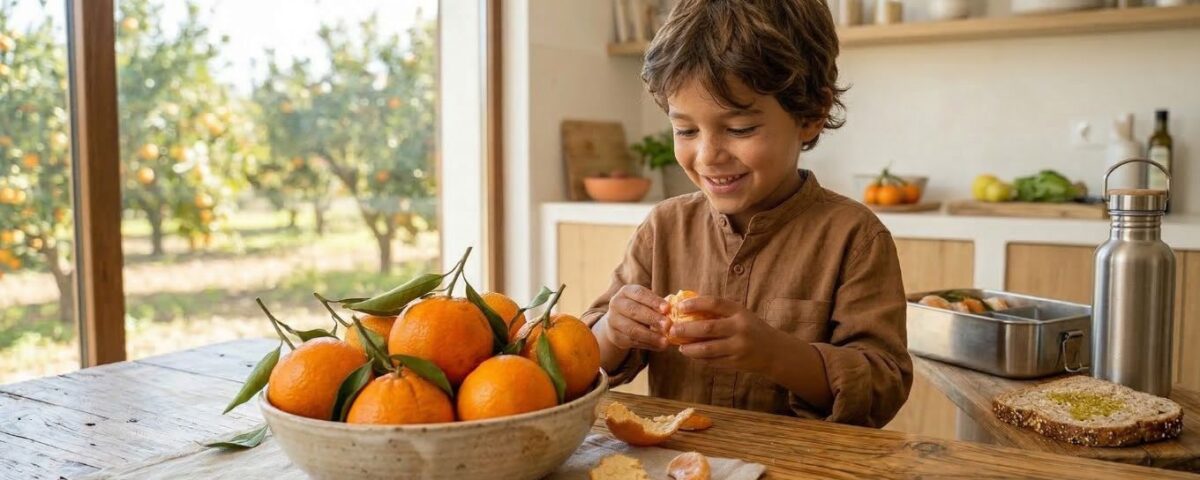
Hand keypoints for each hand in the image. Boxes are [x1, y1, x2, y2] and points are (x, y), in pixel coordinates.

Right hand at [602, 285, 669, 351]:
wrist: (619, 322)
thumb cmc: (640, 308)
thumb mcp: (647, 302)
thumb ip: (659, 304)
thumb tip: (676, 307)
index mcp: (626, 291)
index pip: (639, 294)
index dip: (653, 301)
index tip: (667, 308)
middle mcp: (616, 304)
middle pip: (634, 311)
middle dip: (652, 318)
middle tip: (668, 325)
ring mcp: (613, 321)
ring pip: (632, 329)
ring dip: (651, 336)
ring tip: (665, 341)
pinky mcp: (615, 337)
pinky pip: (632, 342)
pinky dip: (648, 345)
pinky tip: (660, 346)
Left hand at [671, 296, 786, 373]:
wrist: (775, 352)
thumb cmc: (752, 329)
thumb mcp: (740, 315)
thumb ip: (720, 312)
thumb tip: (688, 308)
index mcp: (740, 312)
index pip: (715, 303)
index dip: (695, 304)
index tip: (680, 306)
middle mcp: (740, 328)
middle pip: (707, 328)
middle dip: (686, 329)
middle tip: (672, 329)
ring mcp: (738, 347)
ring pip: (708, 349)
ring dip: (690, 348)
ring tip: (680, 347)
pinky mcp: (736, 363)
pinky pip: (713, 361)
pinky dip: (700, 359)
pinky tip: (693, 355)